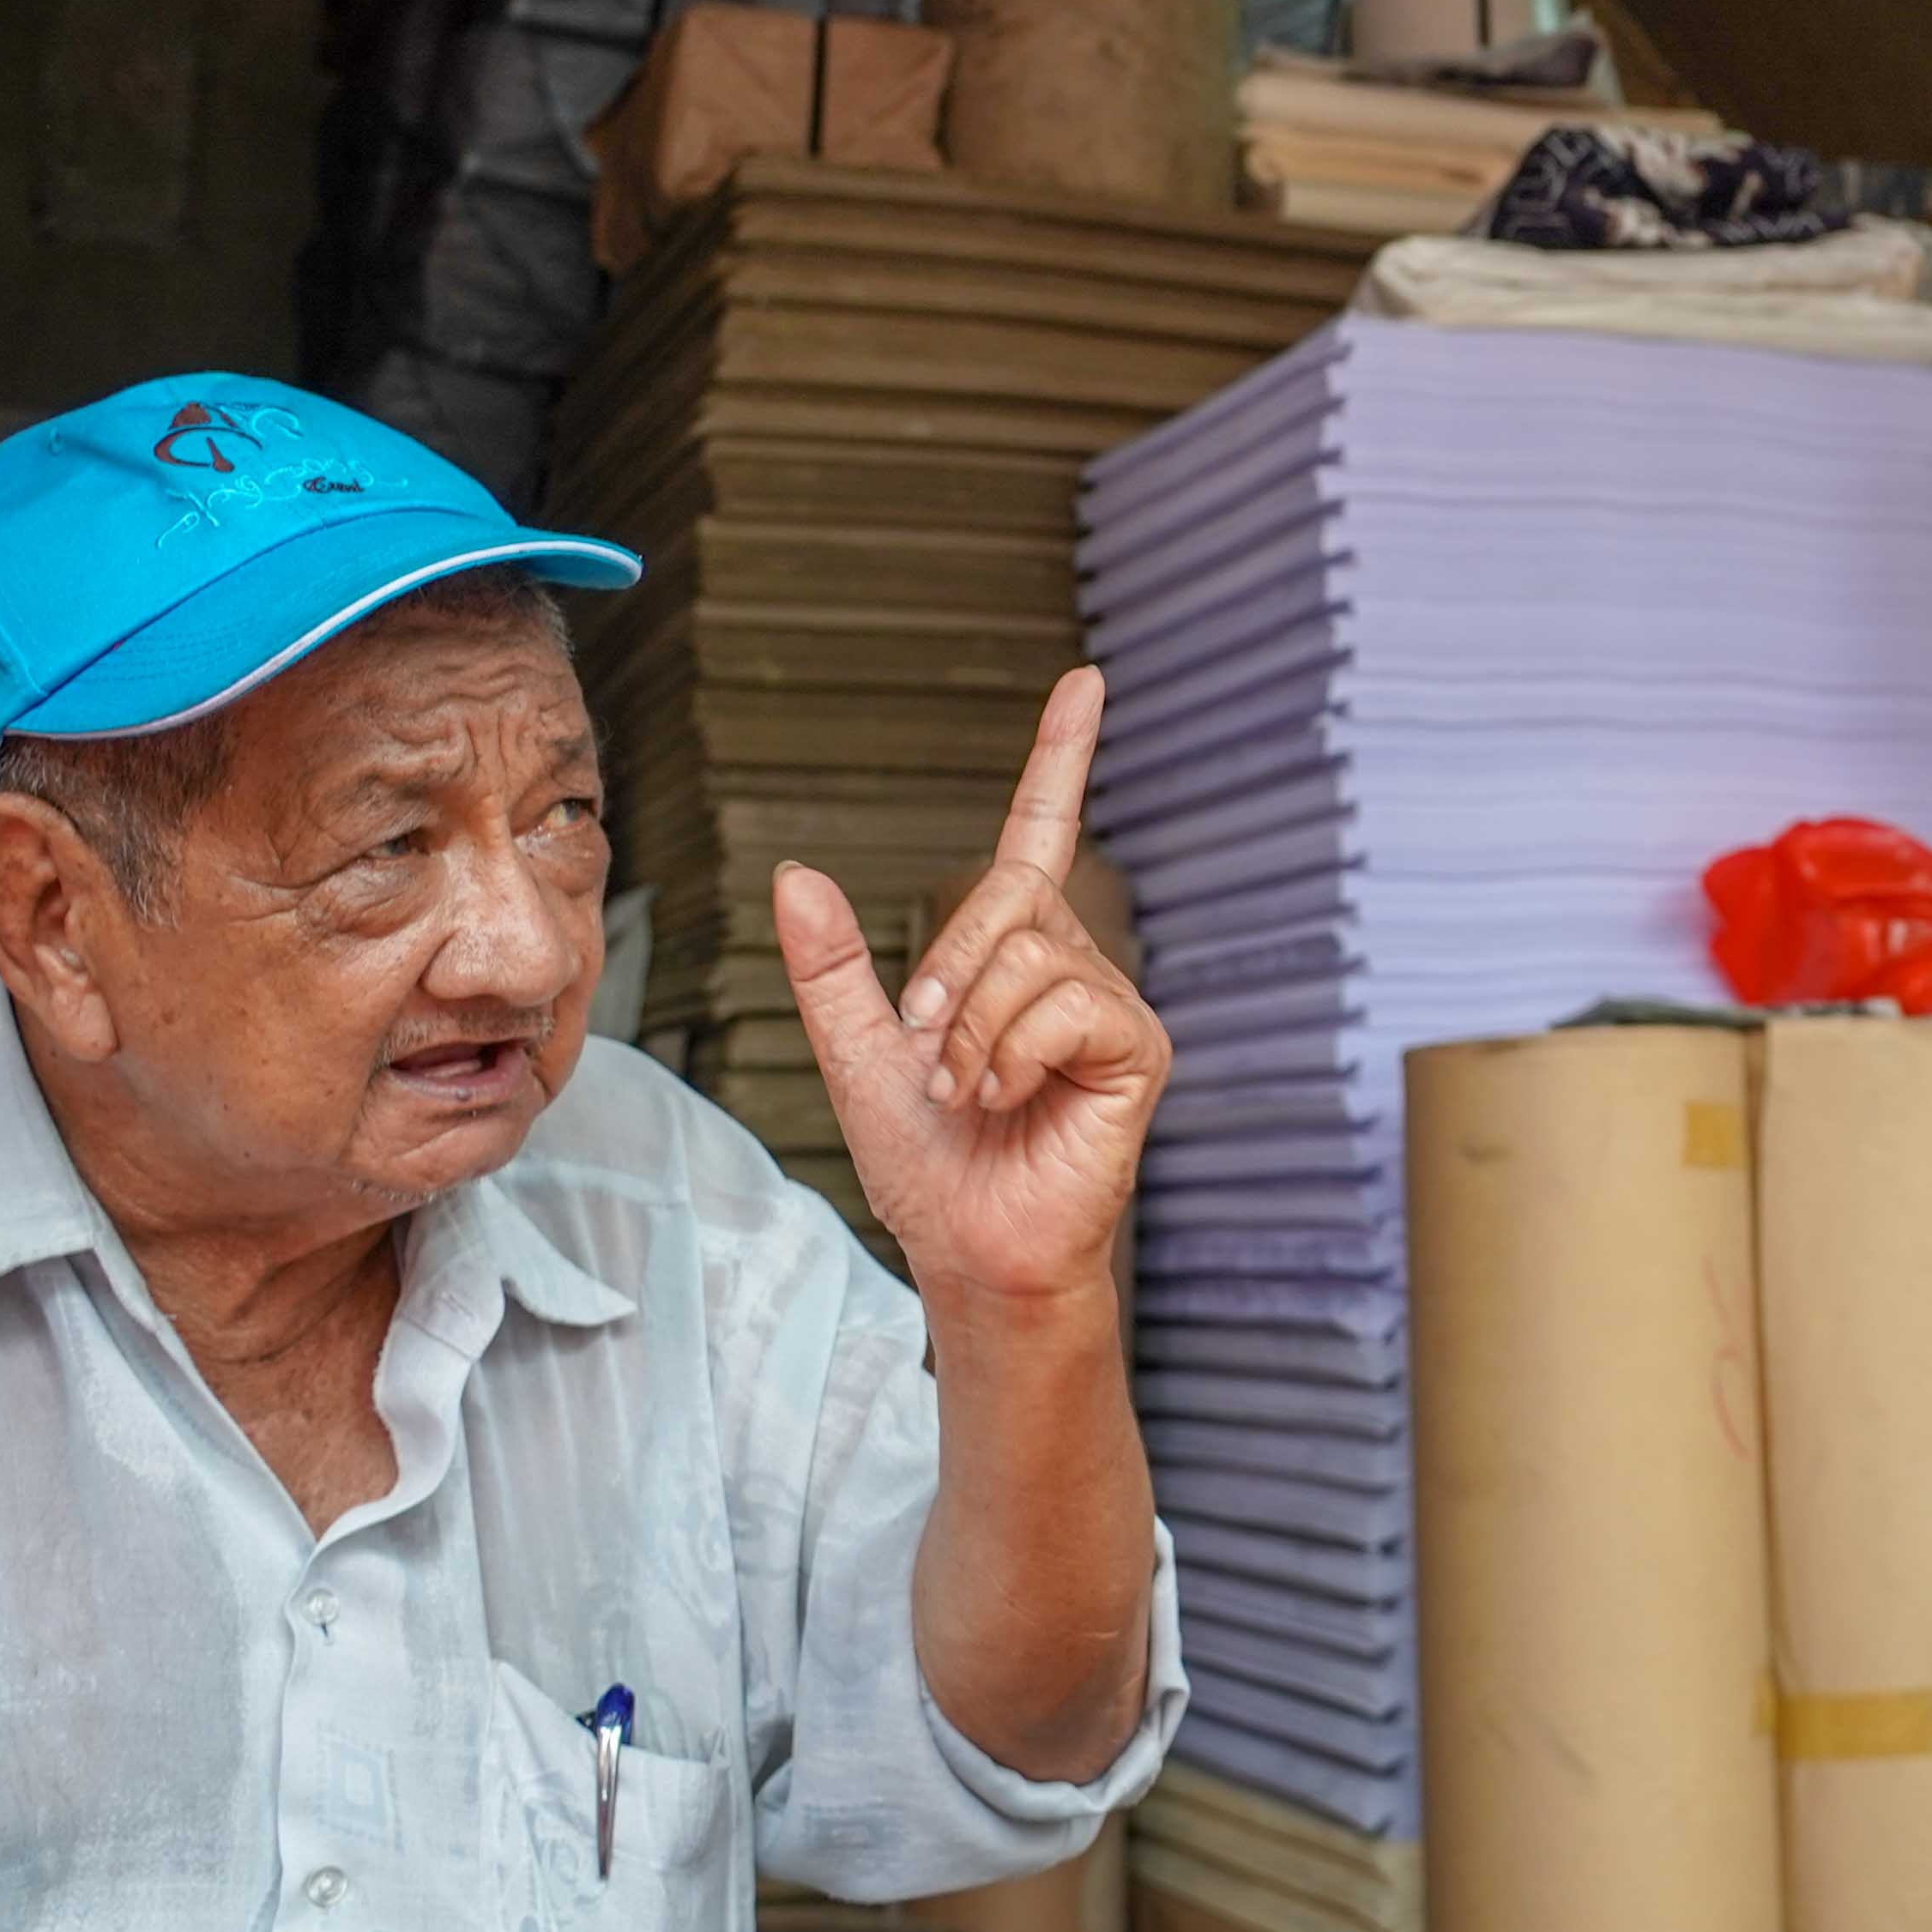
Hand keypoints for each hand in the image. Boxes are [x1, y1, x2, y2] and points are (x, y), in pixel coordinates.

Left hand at [778, 668, 1168, 1301]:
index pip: (1040, 832)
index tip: (1086, 680)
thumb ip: (831, 968)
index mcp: (1013, 955)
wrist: (971, 1251)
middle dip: (944, 971)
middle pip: (1006, 893)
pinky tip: (1005, 1102)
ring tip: (967, 1094)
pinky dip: (1009, 1055)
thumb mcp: (858, 1054)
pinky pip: (1063, 1005)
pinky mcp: (1135, 1049)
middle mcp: (1072, 964)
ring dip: (969, 1031)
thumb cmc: (930, 1168)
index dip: (1061, 756)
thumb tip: (797, 873)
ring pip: (1027, 955)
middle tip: (927, 1051)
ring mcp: (1109, 1005)